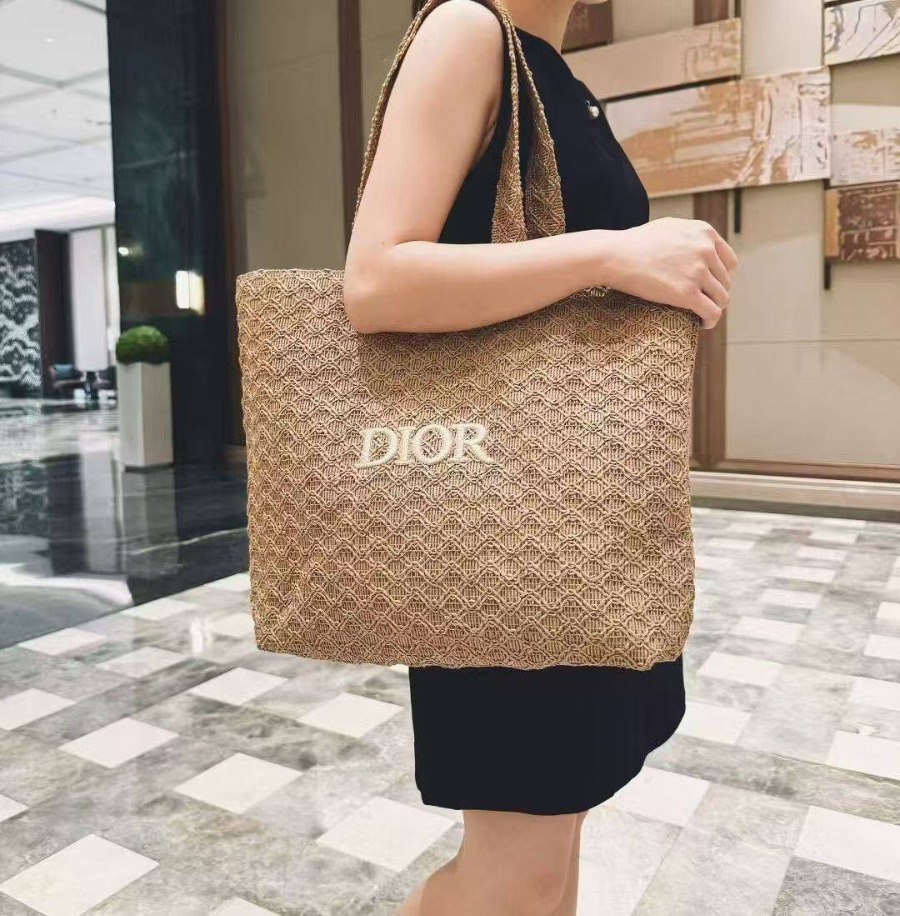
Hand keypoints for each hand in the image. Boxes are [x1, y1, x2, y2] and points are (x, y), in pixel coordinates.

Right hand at [602, 218, 737, 328]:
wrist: (615, 256)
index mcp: (704, 233)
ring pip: (721, 298)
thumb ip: (689, 236)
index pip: (729, 262)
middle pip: (725, 282)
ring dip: (713, 309)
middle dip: (715, 295)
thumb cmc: (634, 244)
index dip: (723, 278)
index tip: (711, 288)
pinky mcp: (687, 293)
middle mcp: (705, 250)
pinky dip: (710, 321)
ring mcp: (697, 272)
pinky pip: (712, 312)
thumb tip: (700, 248)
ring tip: (701, 315)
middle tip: (701, 305)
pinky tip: (702, 324)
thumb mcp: (669, 228)